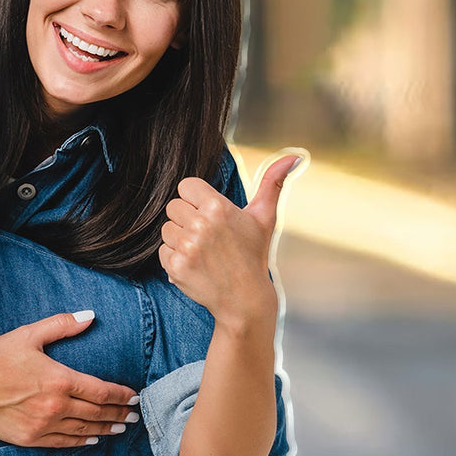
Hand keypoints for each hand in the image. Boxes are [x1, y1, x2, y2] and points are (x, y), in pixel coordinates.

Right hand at [0, 310, 141, 446]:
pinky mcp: (30, 438)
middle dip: (119, 414)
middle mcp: (56, 406)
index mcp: (60, 380)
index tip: (134, 397)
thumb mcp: (29, 334)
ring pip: (84, 430)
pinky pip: (63, 442)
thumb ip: (62, 325)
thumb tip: (89, 316)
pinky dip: (81, 441)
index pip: (101, 391)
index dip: (121, 395)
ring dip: (105, 430)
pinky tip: (91, 440)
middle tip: (135, 416)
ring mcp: (43, 425)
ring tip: (120, 429)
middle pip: (97, 413)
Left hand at [158, 152, 302, 325]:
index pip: (186, 186)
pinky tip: (195, 263)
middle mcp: (201, 226)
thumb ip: (272, 183)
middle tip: (207, 234)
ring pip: (166, 228)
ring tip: (202, 249)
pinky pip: (162, 250)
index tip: (208, 212)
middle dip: (187, 218)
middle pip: (173, 206)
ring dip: (179, 238)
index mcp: (218, 208)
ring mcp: (187, 247)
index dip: (195, 198)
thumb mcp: (264, 217)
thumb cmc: (253, 255)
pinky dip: (174, 257)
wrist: (244, 299)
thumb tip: (292, 156)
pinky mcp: (176, 266)